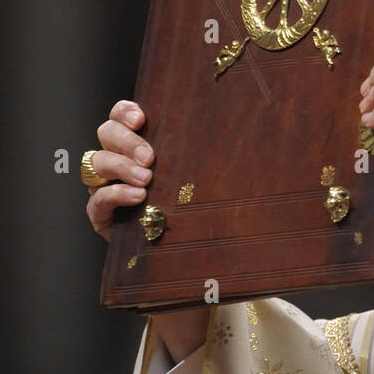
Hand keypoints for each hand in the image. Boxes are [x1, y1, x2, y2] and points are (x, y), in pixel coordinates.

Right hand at [86, 100, 206, 363]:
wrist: (192, 264)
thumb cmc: (209, 214)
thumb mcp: (217, 180)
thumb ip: (228, 156)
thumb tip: (278, 136)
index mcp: (145, 144)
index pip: (122, 116)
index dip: (126, 110)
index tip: (143, 115)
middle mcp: (122, 163)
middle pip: (105, 134)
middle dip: (125, 140)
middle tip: (151, 156)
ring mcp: (110, 189)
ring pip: (95, 163)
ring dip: (120, 166)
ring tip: (147, 178)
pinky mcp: (104, 219)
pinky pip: (96, 201)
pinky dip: (113, 196)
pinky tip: (137, 198)